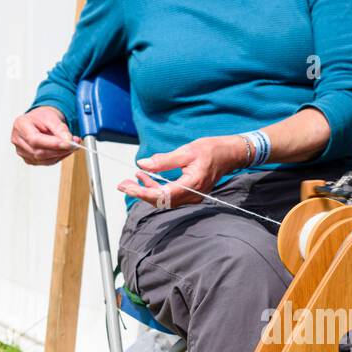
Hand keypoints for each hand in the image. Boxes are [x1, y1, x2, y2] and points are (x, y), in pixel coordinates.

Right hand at [11, 107, 77, 165]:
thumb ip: (60, 128)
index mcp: (20, 125)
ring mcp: (22, 152)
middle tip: (75, 144)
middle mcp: (18, 140)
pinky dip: (58, 157)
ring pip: (44, 160)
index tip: (68, 143)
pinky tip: (65, 150)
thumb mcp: (52, 117)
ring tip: (72, 145)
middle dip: (60, 150)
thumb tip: (68, 140)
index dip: (52, 144)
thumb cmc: (42, 117)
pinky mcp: (30, 159)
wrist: (39, 121)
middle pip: (39, 152)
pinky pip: (47, 162)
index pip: (34, 140)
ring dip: (61, 154)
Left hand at [117, 135, 246, 208]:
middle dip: (140, 193)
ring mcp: (191, 196)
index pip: (161, 195)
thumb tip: (142, 164)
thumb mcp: (186, 151)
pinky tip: (146, 177)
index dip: (142, 192)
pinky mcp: (190, 193)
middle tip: (122, 184)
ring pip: (163, 199)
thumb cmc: (211, 150)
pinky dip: (156, 187)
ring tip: (132, 179)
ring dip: (146, 190)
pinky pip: (169, 195)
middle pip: (160, 201)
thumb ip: (163, 160)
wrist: (229, 154)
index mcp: (191, 185)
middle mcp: (191, 195)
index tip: (127, 186)